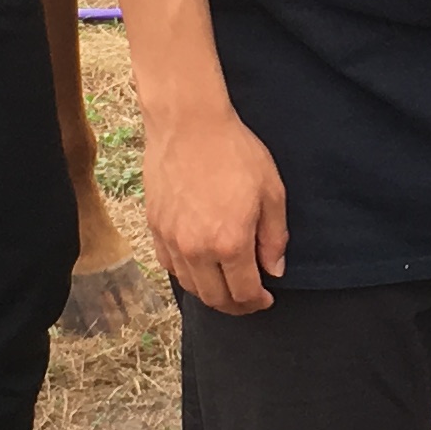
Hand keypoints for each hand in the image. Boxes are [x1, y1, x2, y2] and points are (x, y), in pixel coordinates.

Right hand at [145, 101, 288, 314]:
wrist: (189, 124)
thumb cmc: (234, 152)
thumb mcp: (271, 191)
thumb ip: (275, 237)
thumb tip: (274, 270)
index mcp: (230, 243)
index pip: (244, 293)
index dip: (257, 302)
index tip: (266, 299)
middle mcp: (197, 249)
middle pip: (215, 298)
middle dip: (236, 305)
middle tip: (249, 299)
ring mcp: (172, 240)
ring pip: (190, 286)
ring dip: (211, 293)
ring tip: (226, 285)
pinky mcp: (155, 227)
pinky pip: (170, 266)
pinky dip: (187, 274)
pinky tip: (201, 265)